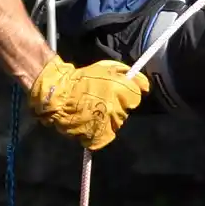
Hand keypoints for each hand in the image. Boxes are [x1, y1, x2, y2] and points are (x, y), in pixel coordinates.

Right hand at [27, 55, 150, 150]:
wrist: (59, 94)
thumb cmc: (84, 78)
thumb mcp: (108, 67)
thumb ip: (130, 76)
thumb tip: (145, 87)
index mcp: (118, 90)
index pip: (136, 97)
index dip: (128, 94)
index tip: (119, 93)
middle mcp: (115, 109)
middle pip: (127, 112)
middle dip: (119, 107)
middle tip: (103, 100)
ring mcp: (105, 124)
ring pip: (117, 124)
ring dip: (110, 119)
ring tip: (96, 110)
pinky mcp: (97, 137)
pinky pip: (106, 136)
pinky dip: (101, 131)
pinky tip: (93, 122)